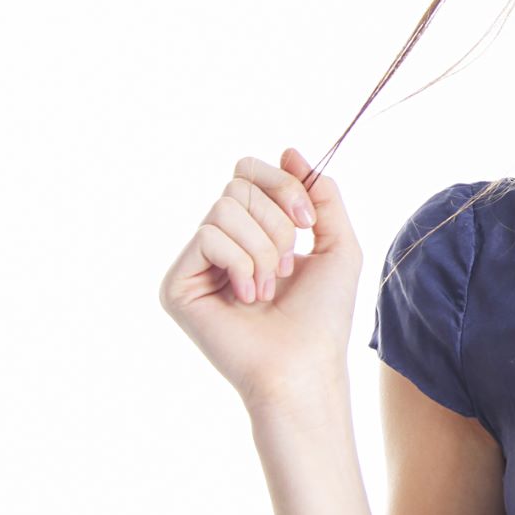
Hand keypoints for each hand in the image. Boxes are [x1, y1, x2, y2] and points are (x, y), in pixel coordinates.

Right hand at [159, 146, 365, 410]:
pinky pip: (207, 236)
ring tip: (269, 289)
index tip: (307, 219)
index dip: (280, 184)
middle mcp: (219, 243)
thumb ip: (320, 194)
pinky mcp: (176, 285)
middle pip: (238, 184)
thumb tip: (287, 150)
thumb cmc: (323, 316)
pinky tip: (247, 298)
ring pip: (224, 208)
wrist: (304, 364)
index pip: (248, 172)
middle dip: (277, 222)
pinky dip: (240, 263)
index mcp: (251, 231)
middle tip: (289, 267)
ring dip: (263, 249)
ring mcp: (195, 264)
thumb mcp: (337, 243)